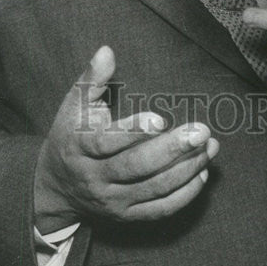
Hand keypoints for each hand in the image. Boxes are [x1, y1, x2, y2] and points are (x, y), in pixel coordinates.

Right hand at [34, 46, 218, 231]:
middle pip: (135, 167)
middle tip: (202, 131)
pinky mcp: (126, 216)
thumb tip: (106, 50)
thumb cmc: (71, 134)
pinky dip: (184, 195)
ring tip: (211, 146)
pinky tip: (202, 172)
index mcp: (80, 146)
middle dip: (172, 150)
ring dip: (186, 169)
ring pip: (153, 189)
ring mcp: (112, 201)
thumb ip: (92, 78)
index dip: (134, 132)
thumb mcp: (74, 105)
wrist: (55, 186)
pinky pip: (159, 210)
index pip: (106, 142)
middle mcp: (94, 177)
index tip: (161, 118)